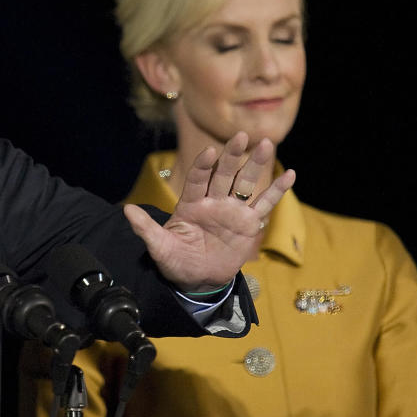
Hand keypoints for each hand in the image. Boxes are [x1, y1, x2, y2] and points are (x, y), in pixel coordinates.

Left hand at [123, 132, 294, 292]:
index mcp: (191, 204)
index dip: (203, 165)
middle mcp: (213, 202)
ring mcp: (232, 211)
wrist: (197, 280)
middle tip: (241, 135)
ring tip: (266, 143)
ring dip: (255, 164)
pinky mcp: (248, 224)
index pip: (198, 179)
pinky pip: (264, 205)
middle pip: (224, 174)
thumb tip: (126, 210)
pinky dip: (277, 190)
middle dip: (232, 156)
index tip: (210, 152)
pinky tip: (289, 174)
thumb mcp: (159, 248)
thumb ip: (146, 229)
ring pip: (246, 184)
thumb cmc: (176, 262)